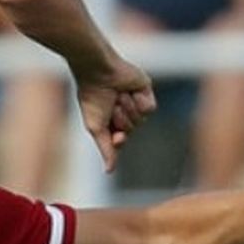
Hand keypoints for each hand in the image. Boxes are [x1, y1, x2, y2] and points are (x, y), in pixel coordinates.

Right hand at [74, 55, 156, 171]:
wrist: (98, 72)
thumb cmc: (93, 99)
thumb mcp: (96, 129)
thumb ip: (106, 150)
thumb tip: (109, 171)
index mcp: (111, 121)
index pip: (122, 140)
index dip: (120, 140)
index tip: (118, 136)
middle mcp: (124, 112)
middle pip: (133, 129)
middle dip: (122, 120)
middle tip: (112, 106)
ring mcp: (135, 102)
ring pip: (142, 120)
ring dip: (128, 109)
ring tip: (118, 95)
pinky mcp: (145, 91)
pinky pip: (150, 108)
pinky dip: (139, 102)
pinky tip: (130, 91)